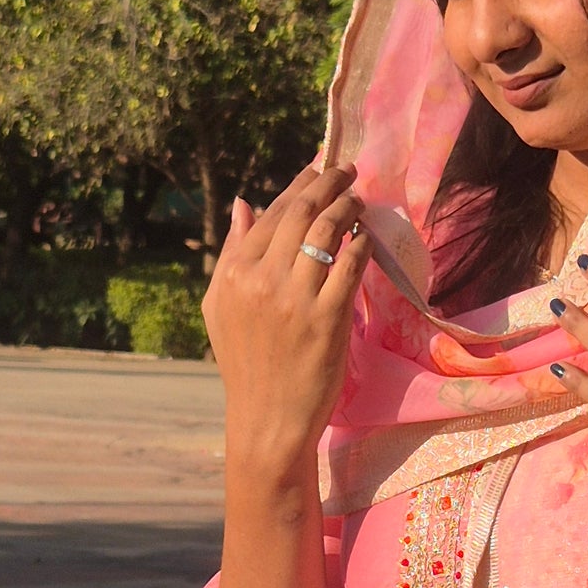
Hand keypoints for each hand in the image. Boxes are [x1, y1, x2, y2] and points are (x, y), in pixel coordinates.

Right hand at [204, 159, 368, 482]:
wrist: (267, 418)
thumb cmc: (246, 364)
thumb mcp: (221, 307)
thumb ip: (232, 254)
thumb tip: (245, 205)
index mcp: (234, 273)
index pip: (271, 214)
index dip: (298, 186)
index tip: (317, 169)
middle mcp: (261, 279)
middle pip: (301, 214)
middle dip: (327, 184)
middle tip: (346, 171)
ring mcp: (295, 298)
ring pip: (326, 233)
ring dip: (346, 208)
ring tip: (358, 199)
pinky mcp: (327, 318)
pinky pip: (349, 267)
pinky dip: (360, 245)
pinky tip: (366, 237)